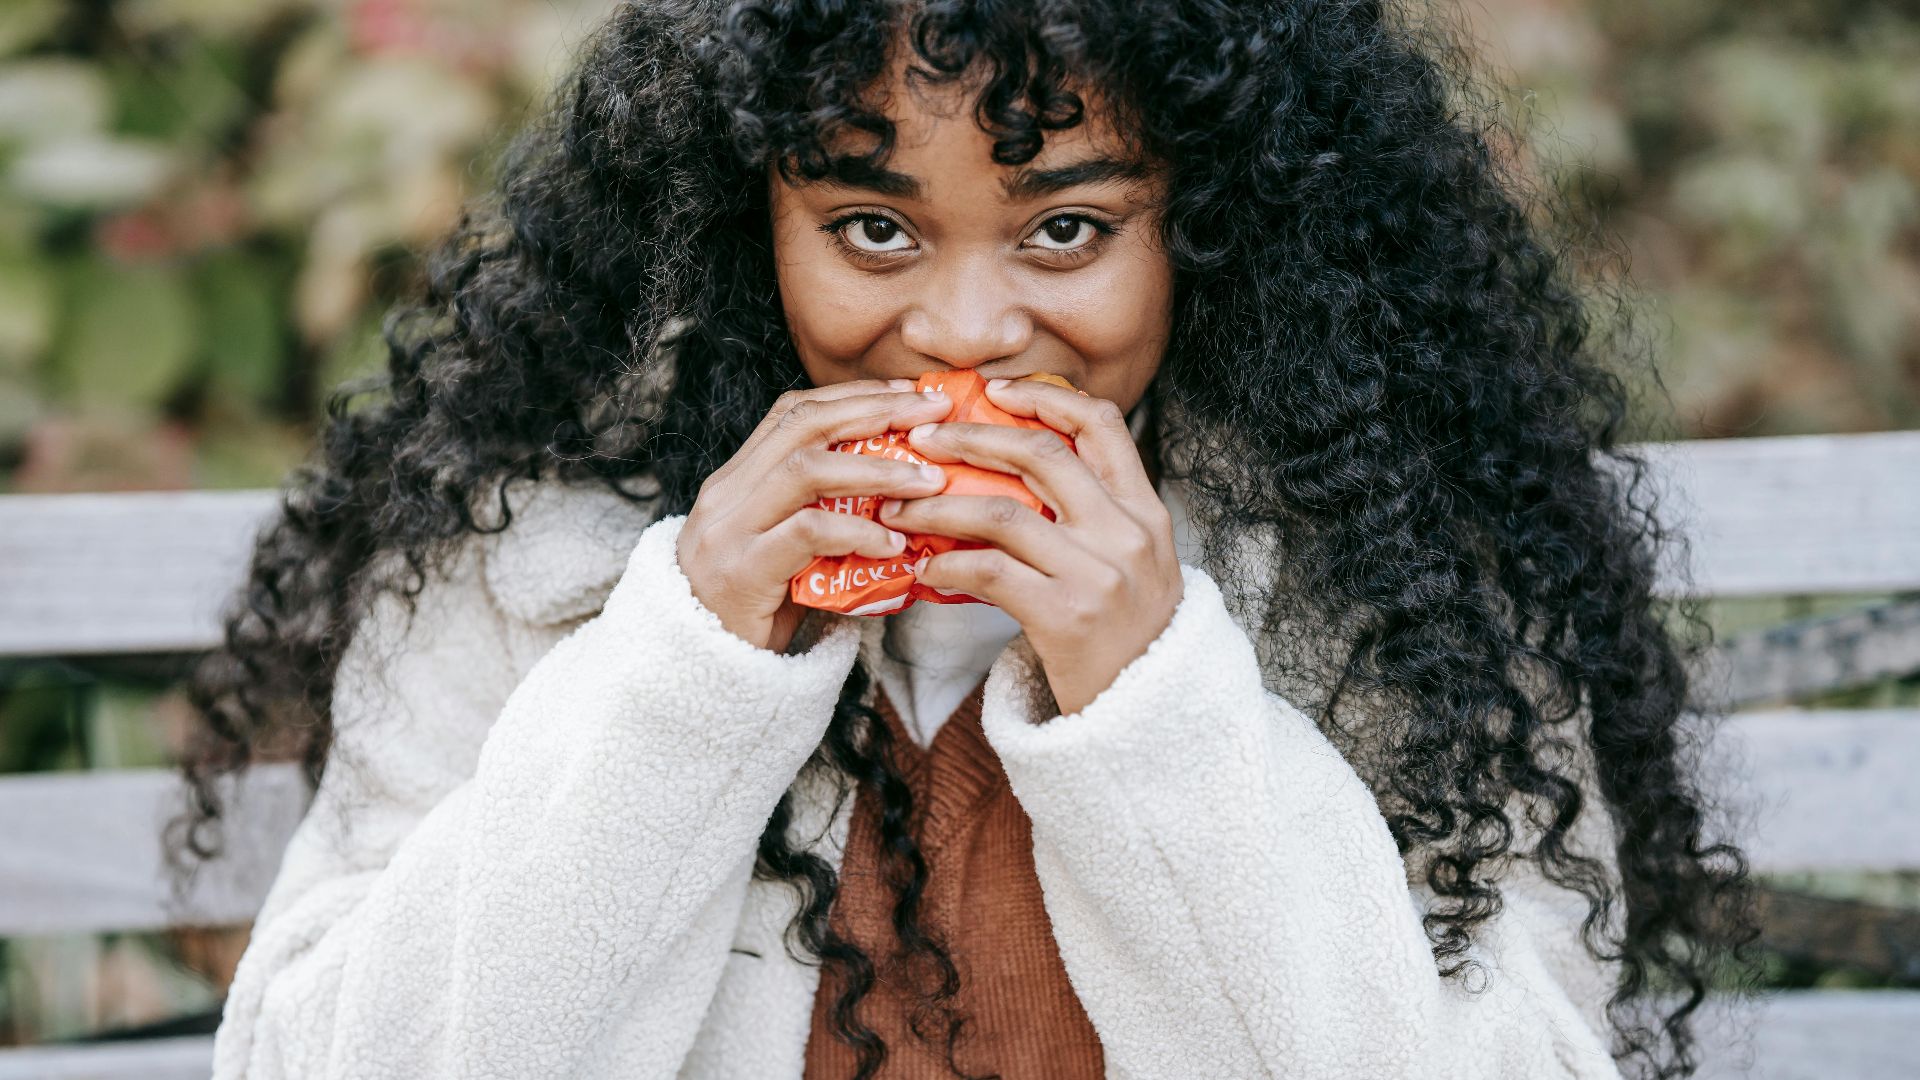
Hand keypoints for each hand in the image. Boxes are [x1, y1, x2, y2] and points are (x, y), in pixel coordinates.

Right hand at [677, 379, 953, 652]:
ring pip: (806, 470)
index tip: (909, 394)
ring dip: (877, 469)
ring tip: (929, 481)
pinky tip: (895, 544)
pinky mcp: (741, 571)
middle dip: (876, 411)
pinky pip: (808, 534)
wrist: (698, 672)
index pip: (795, 412)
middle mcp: (727, 494)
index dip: (854, 396)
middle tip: (935, 413)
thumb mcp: (788, 552)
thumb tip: (907, 496)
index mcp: (737, 479)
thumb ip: (826, 517)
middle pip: (805, 426)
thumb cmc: (756, 612)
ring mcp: (729, 530)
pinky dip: (858, 532)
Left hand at [878, 378, 1183, 716]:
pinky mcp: (1065, 615)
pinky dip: (946, 564)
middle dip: (970, 437)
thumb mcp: (1135, 564)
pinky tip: (924, 569)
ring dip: (937, 504)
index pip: (1102, 424)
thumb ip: (1094, 517)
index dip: (1044, 398)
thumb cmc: (1129, 638)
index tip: (995, 390)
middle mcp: (1127, 533)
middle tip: (920, 440)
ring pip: (1000, 511)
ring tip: (900, 507)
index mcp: (1145, 510)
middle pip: (1039, 454)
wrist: (1152, 716)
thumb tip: (1013, 473)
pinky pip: (987, 571)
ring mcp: (1098, 573)